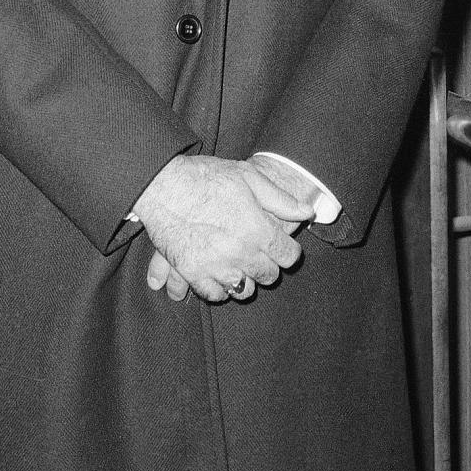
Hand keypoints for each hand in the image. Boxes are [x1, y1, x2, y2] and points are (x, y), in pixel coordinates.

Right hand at [132, 154, 315, 302]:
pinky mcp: (192, 271)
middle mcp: (240, 252)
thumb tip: (308, 212)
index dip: (289, 251)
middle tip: (261, 255)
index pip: (288, 255)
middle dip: (268, 265)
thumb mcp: (247, 177)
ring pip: (244, 289)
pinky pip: (214, 294)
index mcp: (257, 228)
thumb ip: (280, 199)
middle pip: (268, 275)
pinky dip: (220, 289)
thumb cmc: (205, 176)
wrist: (162, 184)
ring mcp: (215, 265)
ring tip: (241, 267)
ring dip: (246, 280)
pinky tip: (220, 277)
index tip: (283, 247)